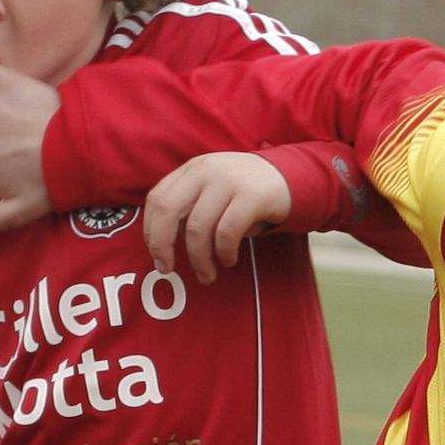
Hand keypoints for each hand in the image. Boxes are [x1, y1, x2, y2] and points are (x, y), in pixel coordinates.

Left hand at [145, 151, 292, 280]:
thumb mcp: (214, 190)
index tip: (158, 255)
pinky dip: (224, 252)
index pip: (157, 198)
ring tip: (207, 275)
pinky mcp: (252, 195)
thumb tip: (164, 245)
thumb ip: (190, 206)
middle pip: (167, 210)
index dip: (151, 231)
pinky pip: (227, 232)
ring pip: (197, 227)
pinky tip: (228, 260)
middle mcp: (206, 170)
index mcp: (192, 169)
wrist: (293, 178)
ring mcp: (229, 181)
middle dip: (162, 245)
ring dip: (199, 259)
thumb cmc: (246, 194)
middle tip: (166, 269)